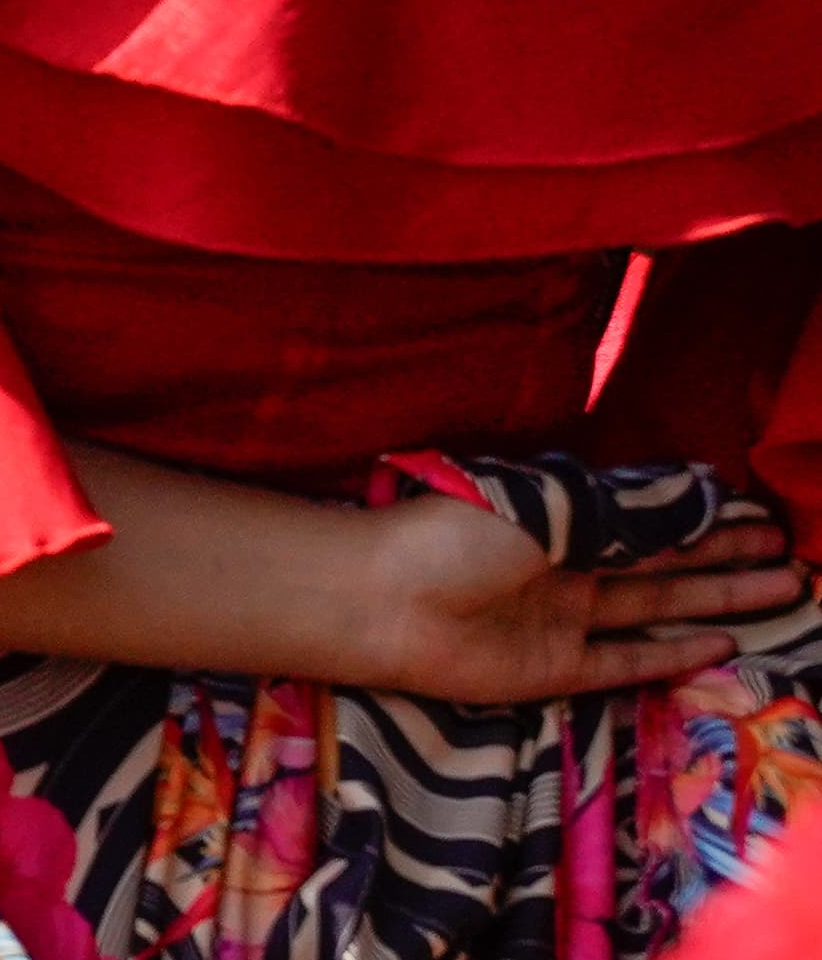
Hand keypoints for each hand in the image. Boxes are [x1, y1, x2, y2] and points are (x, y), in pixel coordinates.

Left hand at [355, 493, 802, 704]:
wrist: (384, 600)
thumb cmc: (452, 537)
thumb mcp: (542, 509)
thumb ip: (618, 514)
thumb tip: (693, 497)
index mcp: (558, 519)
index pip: (648, 518)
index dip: (702, 517)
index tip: (757, 510)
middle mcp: (567, 567)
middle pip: (665, 564)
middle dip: (727, 560)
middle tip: (791, 558)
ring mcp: (564, 619)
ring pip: (660, 609)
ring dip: (719, 601)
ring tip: (781, 592)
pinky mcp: (555, 670)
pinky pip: (625, 662)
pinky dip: (671, 656)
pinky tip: (721, 646)